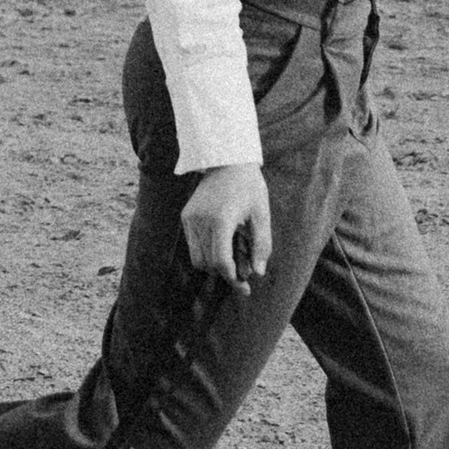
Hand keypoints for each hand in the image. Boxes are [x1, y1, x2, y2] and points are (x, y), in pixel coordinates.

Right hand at [182, 163, 269, 289]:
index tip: (245, 287)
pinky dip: (206, 253)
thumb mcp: (262, 214)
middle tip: (244, 276)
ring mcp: (190, 218)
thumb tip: (258, 273)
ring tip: (234, 259)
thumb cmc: (250, 186)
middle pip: (208, 264)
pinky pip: (193, 246)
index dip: (232, 278)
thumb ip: (262, 245)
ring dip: (214, 265)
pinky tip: (223, 246)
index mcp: (221, 219)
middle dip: (225, 274)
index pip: (220, 261)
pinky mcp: (186, 216)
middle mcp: (200, 220)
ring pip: (197, 258)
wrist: (228, 161)